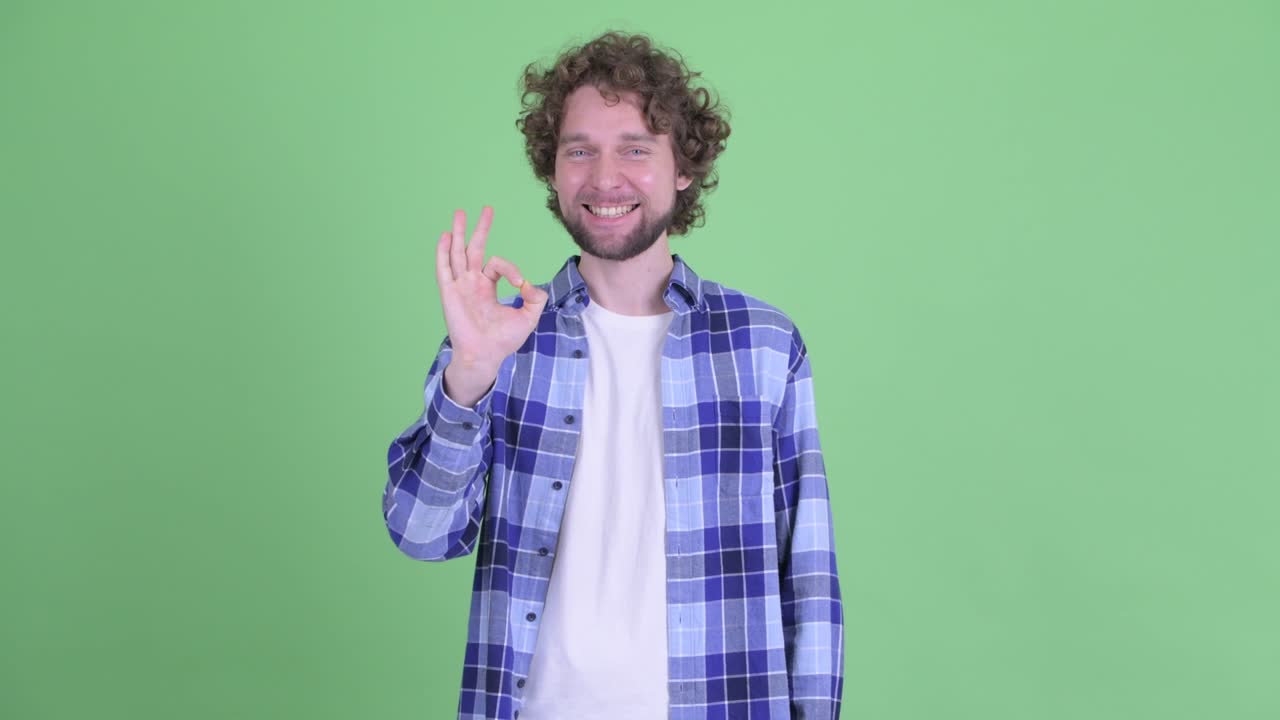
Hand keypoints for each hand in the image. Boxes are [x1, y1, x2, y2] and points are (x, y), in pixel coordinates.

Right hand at [435, 206, 547, 380]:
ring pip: (457, 253)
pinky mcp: (449, 293)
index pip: (497, 264)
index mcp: (487, 286)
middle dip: (480, 228)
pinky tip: (444, 236)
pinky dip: (443, 252)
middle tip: (486, 209)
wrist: (484, 356)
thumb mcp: (528, 318)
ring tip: (459, 212)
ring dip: (458, 233)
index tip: (519, 283)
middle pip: (474, 248)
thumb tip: (528, 283)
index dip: (510, 268)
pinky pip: (444, 269)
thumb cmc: (503, 341)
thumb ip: (535, 299)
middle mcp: (472, 283)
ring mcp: (459, 286)